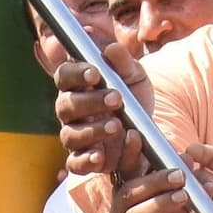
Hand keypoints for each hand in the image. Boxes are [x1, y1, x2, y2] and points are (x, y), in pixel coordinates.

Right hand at [46, 43, 149, 180]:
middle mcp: (71, 112)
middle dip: (90, 102)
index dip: (76, 74)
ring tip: (116, 125)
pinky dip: (85, 160)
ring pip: (69, 135)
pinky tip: (100, 155)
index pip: (65, 76)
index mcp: (78, 86)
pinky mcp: (84, 158)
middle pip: (65, 106)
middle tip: (117, 98)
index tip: (95, 74)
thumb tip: (113, 49)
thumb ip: (124, 63)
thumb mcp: (135, 77)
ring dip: (91, 131)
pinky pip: (74, 163)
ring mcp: (75, 136)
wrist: (147, 131)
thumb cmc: (134, 97)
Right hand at [107, 155, 212, 212]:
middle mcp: (123, 210)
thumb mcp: (183, 197)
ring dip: (158, 205)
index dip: (128, 152)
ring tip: (181, 197)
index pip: (127, 168)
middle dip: (155, 180)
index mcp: (132, 191)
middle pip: (130, 190)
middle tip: (181, 175)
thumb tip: (190, 156)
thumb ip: (183, 179)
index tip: (135, 134)